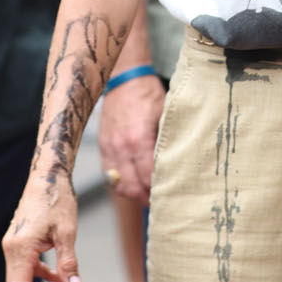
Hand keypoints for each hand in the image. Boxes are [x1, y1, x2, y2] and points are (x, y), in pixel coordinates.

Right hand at [2, 172, 81, 281]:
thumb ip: (69, 263)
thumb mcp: (67, 232)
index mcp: (20, 248)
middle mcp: (11, 248)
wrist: (48, 176)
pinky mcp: (20, 241)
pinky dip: (39, 276)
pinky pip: (26, 266)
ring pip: (20, 278)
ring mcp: (13, 245)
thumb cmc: (57, 199)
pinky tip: (57, 281)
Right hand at [97, 73, 164, 205]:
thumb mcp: (165, 114)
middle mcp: (120, 147)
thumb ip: (168, 140)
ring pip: (118, 185)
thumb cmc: (147, 94)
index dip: (158, 190)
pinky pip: (109, 175)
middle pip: (131, 186)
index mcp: (138, 139)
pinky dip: (120, 184)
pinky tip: (133, 183)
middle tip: (161, 202)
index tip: (170, 196)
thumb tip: (178, 162)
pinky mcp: (103, 146)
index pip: (148, 176)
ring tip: (147, 195)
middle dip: (146, 198)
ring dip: (132, 193)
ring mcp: (109, 148)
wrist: (124, 79)